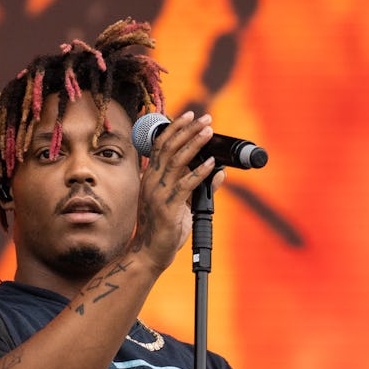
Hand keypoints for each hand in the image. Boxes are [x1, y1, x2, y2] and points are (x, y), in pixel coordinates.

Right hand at [129, 110, 220, 269]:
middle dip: (187, 129)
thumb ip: (199, 187)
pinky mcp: (167, 206)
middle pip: (169, 147)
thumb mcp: (183, 204)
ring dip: (193, 144)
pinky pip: (184, 185)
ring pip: (176, 160)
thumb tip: (219, 171)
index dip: (175, 128)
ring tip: (207, 131)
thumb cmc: (164, 229)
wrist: (149, 254)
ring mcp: (158, 193)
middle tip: (205, 118)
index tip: (190, 115)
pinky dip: (198, 172)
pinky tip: (211, 163)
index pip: (161, 145)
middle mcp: (152, 181)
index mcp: (151, 177)